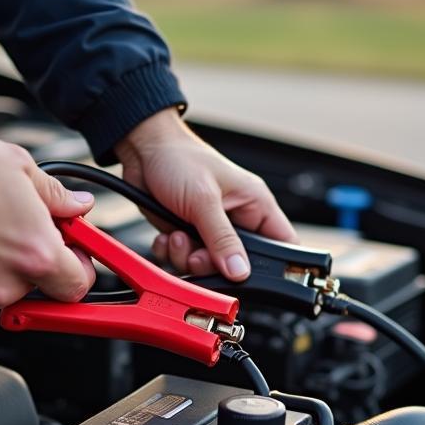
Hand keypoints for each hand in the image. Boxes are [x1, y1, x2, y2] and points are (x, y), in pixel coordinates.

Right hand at [0, 128, 95, 315]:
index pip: (77, 286)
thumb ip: (56, 195)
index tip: (71, 254)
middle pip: (34, 287)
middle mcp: (5, 283)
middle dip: (28, 262)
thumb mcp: (17, 166)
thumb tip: (78, 205)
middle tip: (9, 229)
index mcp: (36, 253)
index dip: (77, 269)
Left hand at [115, 108, 296, 279]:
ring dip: (187, 258)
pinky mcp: (188, 235)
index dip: (276, 264)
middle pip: (239, 264)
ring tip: (177, 236)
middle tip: (197, 253)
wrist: (142, 150)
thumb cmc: (179, 158)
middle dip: (213, 264)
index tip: (251, 274)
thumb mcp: (204, 200)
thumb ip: (222, 239)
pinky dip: (172, 254)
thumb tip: (240, 271)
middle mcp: (236, 219)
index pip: (282, 243)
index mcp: (254, 204)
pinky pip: (185, 260)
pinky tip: (166, 236)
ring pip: (209, 266)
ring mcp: (210, 229)